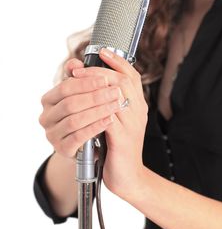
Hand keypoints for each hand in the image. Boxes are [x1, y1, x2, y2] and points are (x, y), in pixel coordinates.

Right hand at [39, 57, 122, 157]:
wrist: (84, 146)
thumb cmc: (82, 115)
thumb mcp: (79, 96)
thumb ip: (77, 79)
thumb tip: (75, 62)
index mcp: (48, 100)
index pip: (65, 87)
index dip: (86, 82)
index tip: (105, 79)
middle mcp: (46, 117)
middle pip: (70, 103)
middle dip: (95, 96)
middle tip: (115, 92)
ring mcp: (52, 134)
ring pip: (74, 120)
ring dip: (98, 111)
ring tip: (116, 105)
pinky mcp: (61, 149)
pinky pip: (79, 137)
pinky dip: (95, 127)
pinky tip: (109, 120)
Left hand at [72, 48, 147, 199]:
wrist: (129, 176)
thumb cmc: (119, 146)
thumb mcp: (114, 119)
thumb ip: (105, 100)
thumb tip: (90, 81)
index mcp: (138, 105)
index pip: (132, 75)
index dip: (118, 61)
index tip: (102, 51)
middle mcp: (138, 111)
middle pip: (122, 80)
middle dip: (99, 71)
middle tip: (79, 69)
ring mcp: (132, 124)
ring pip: (116, 95)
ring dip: (94, 85)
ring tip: (76, 79)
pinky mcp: (123, 139)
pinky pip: (109, 118)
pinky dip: (95, 108)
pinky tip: (82, 103)